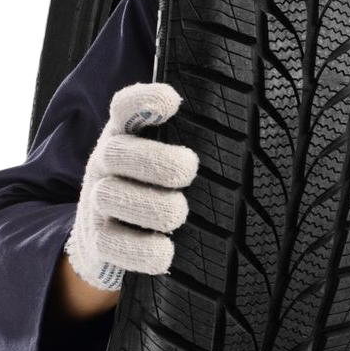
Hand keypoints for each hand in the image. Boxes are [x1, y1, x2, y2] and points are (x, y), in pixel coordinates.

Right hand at [64, 82, 199, 290]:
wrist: (110, 241)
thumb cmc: (156, 189)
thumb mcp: (170, 158)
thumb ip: (198, 138)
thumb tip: (252, 121)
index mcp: (127, 137)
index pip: (126, 108)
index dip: (143, 100)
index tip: (171, 101)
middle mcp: (106, 166)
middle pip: (117, 153)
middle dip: (156, 161)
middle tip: (187, 170)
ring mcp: (97, 204)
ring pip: (111, 197)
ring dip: (151, 206)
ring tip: (178, 214)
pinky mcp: (98, 243)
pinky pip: (111, 244)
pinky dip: (141, 248)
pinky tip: (165, 250)